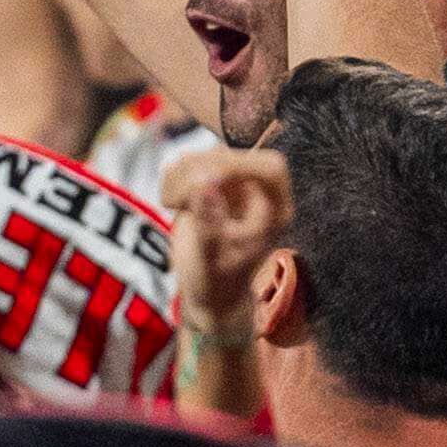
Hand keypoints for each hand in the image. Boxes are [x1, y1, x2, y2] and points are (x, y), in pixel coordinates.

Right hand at [160, 146, 291, 334]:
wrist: (208, 291)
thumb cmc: (217, 280)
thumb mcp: (212, 257)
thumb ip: (209, 221)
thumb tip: (204, 182)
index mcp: (276, 209)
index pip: (270, 168)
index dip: (238, 165)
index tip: (201, 180)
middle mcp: (258, 190)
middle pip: (230, 156)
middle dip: (195, 173)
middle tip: (173, 203)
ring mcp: (234, 182)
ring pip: (205, 155)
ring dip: (179, 176)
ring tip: (171, 206)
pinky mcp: (208, 180)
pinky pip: (188, 162)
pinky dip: (173, 177)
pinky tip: (170, 203)